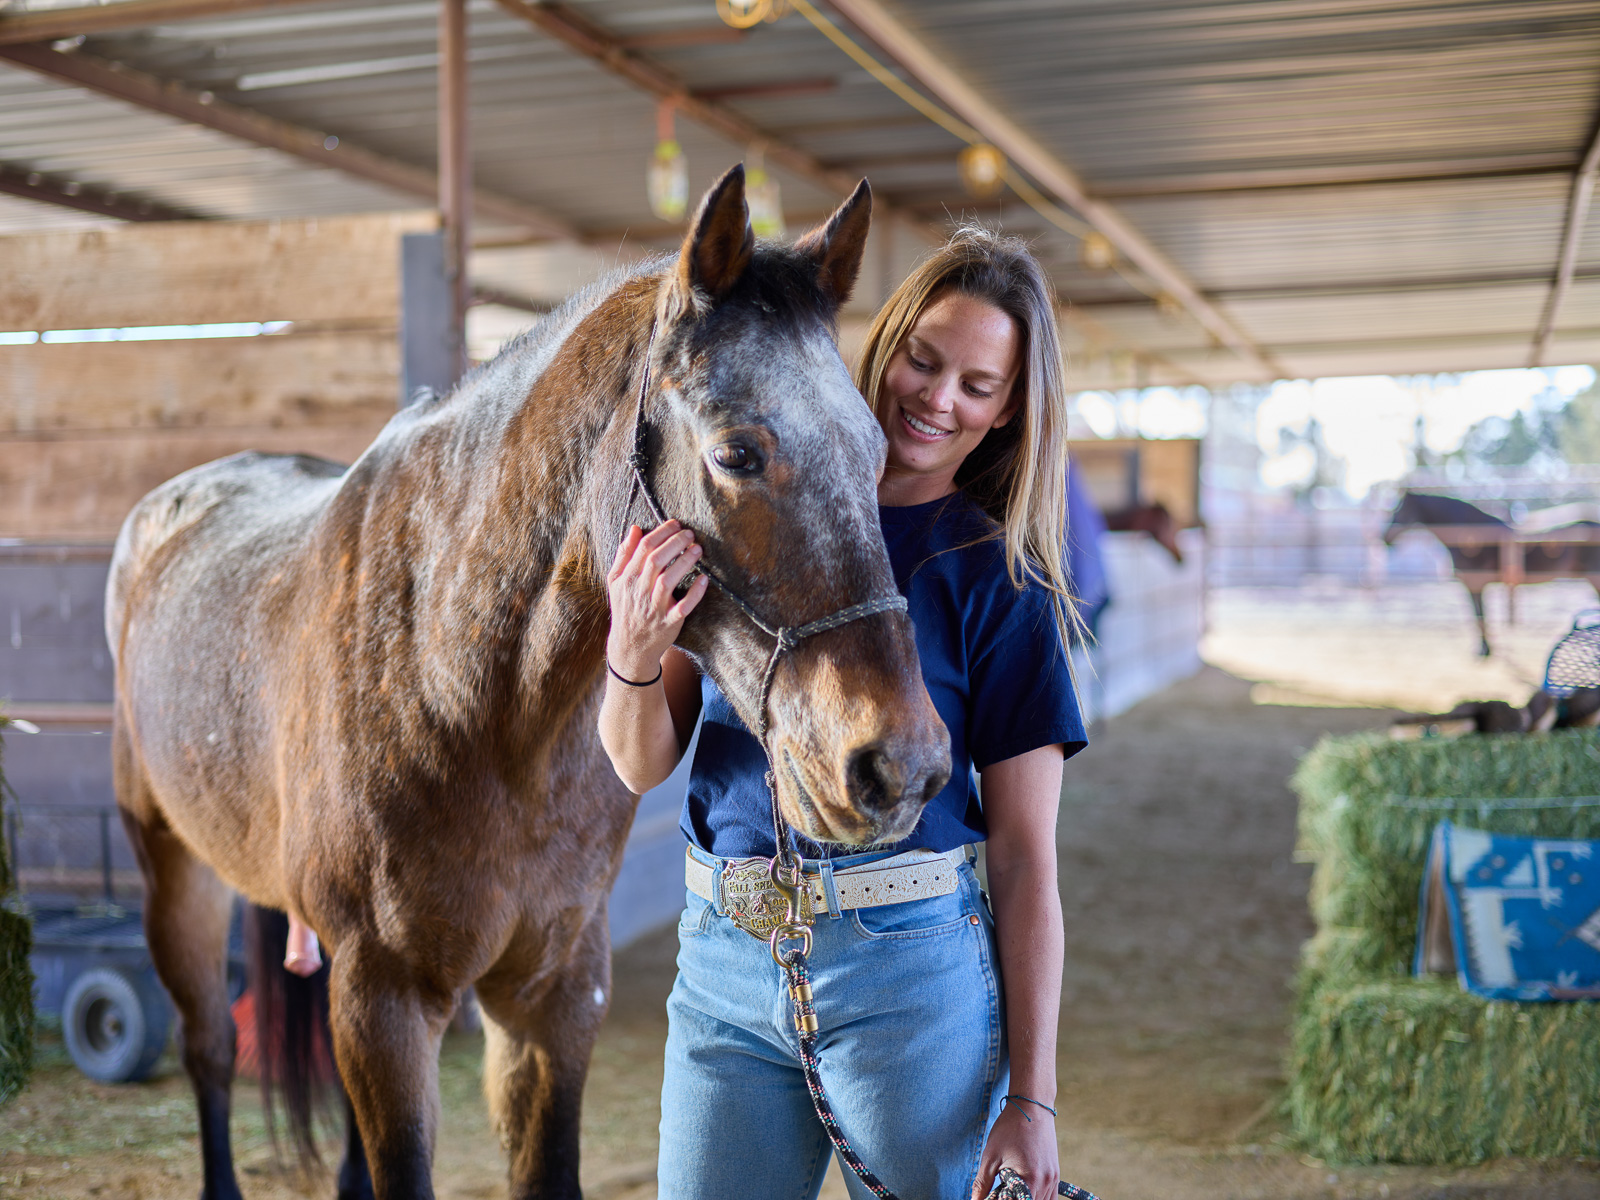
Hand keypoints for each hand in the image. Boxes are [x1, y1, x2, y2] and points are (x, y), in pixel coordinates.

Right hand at [606, 521, 709, 680]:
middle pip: (656, 560)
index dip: (661, 532)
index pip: (643, 548)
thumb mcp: (616, 582)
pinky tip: (705, 579)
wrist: (630, 647)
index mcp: (626, 578)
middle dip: (675, 543)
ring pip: (668, 581)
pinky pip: (683, 607)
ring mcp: (654, 608)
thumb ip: (624, 554)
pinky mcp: (669, 622)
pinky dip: (695, 593)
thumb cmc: (626, 609)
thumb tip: (635, 528)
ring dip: (685, 562)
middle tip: (690, 533)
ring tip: (698, 549)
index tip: (675, 524)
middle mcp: (639, 591)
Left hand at [973, 1100, 1058, 1199]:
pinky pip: (1050, 1196)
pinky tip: (1026, 1193)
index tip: (994, 1194)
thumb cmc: (1009, 1129)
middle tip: (1001, 1191)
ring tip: (1011, 1191)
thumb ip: (983, 1182)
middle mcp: (1046, 1182)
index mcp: (1030, 1180)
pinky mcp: (1055, 1173)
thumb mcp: (991, 1156)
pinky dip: (1038, 1199)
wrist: (1031, 1106)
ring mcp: (1053, 1178)